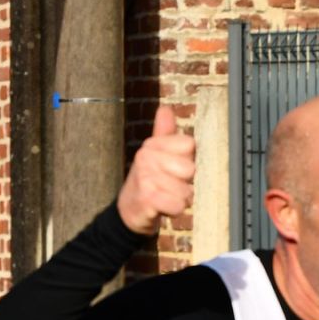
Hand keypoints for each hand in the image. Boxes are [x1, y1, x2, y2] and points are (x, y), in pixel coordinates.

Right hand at [116, 103, 195, 234]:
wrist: (128, 211)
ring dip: (179, 199)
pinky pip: (178, 205)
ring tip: (165, 197)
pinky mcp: (148, 198)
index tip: (173, 167)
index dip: (186, 159)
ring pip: (186, 190)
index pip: (189, 145)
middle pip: (190, 168)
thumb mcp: (154, 155)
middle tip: (169, 185)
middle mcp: (146, 157)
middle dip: (185, 182)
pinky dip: (174, 210)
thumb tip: (165, 108)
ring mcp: (146, 177)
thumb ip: (164, 133)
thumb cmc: (147, 181)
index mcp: (151, 145)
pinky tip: (162, 208)